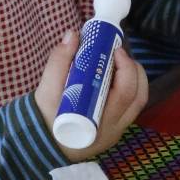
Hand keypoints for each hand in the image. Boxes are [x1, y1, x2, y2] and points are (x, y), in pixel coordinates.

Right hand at [35, 30, 147, 160]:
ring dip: (134, 78)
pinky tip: (114, 76)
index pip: (125, 94)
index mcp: (99, 122)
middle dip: (133, 69)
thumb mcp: (46, 90)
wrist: (41, 143)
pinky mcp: (116, 129)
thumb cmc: (44, 118)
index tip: (115, 50)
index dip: (126, 68)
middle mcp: (113, 130)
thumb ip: (59, 61)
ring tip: (119, 62)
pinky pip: (132, 106)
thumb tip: (73, 35)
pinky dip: (130, 87)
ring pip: (138, 101)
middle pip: (138, 96)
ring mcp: (116, 131)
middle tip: (118, 53)